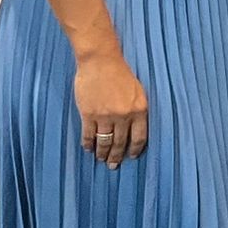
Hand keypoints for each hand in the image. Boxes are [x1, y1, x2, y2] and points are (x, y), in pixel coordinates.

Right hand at [75, 48, 147, 169]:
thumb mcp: (138, 91)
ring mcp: (105, 116)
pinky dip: (88, 144)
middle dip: (117, 156)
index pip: (140, 137)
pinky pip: (89, 134)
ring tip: (101, 160)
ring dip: (103, 153)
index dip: (135, 149)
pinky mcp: (89, 114)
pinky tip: (88, 149)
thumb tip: (136, 127)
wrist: (101, 61)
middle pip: (121, 142)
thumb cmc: (121, 74)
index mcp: (139, 110)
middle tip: (114, 165)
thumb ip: (138, 110)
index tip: (131, 157)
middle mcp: (124, 116)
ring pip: (105, 141)